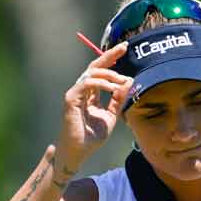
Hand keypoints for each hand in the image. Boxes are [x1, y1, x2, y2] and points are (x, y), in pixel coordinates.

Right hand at [56, 41, 130, 170]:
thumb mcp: (111, 116)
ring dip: (110, 74)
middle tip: (124, 47)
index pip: (101, 71)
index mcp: (90, 94)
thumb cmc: (91, 138)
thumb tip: (130, 81)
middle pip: (95, 66)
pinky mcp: (71, 99)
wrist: (78, 153)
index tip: (124, 49)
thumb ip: (119, 99)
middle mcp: (81, 91)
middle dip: (110, 55)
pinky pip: (87, 84)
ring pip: (92, 73)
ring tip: (122, 81)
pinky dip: (101, 83)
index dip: (112, 59)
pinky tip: (113, 88)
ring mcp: (75, 94)